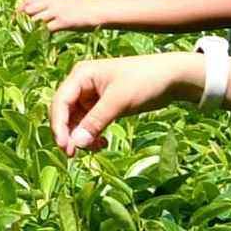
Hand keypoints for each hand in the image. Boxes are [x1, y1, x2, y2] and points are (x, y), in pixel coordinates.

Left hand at [14, 0, 112, 32]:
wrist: (98, 10)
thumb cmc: (81, 8)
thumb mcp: (62, 0)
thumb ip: (48, 5)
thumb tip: (33, 15)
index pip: (26, 1)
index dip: (18, 11)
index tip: (14, 21)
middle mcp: (51, 0)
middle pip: (27, 10)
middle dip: (20, 21)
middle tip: (16, 32)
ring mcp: (56, 11)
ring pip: (34, 21)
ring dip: (29, 31)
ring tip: (25, 39)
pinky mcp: (63, 21)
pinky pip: (45, 30)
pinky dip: (40, 36)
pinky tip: (39, 42)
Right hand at [48, 52, 188, 156]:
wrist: (172, 77)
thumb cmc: (144, 80)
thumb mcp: (119, 101)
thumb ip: (96, 121)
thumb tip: (77, 143)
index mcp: (81, 75)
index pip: (60, 102)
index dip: (58, 125)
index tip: (64, 146)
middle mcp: (83, 84)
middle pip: (65, 112)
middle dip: (68, 133)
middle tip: (73, 155)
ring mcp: (93, 95)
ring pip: (77, 121)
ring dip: (82, 137)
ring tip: (96, 149)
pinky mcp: (104, 105)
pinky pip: (90, 123)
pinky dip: (93, 135)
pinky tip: (103, 144)